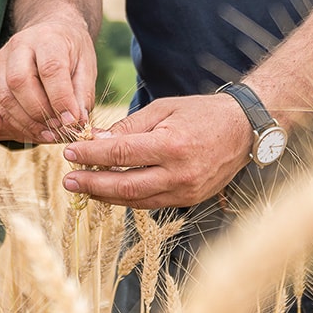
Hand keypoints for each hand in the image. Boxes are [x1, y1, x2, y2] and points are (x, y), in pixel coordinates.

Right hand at [0, 13, 95, 144]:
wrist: (51, 34)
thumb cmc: (71, 51)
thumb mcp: (86, 67)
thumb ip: (82, 94)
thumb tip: (75, 123)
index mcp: (48, 38)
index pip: (50, 69)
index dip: (60, 99)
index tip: (72, 120)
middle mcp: (19, 45)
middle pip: (19, 82)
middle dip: (39, 113)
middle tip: (58, 130)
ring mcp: (1, 60)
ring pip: (5, 96)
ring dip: (25, 122)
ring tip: (47, 135)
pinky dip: (15, 122)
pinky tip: (33, 130)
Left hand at [59, 92, 252, 208]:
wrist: (243, 129)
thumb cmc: (201, 113)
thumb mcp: (163, 109)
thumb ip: (130, 127)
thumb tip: (96, 139)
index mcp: (171, 145)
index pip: (121, 154)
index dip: (91, 155)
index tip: (69, 153)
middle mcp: (179, 173)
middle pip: (125, 186)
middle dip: (92, 184)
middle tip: (68, 180)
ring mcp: (186, 191)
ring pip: (136, 200)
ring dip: (106, 196)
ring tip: (84, 187)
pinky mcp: (190, 200)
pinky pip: (152, 203)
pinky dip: (128, 198)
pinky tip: (111, 191)